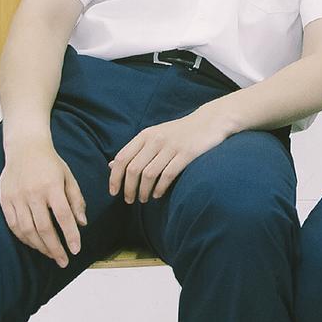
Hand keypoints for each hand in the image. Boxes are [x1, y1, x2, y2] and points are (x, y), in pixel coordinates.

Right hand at [0, 138, 87, 268]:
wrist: (25, 146)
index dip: (70, 235)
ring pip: (27, 230)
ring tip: (50, 254)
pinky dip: (24, 238)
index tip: (75, 250)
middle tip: (63, 261)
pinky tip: (34, 244)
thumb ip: (76, 200)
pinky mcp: (5, 199)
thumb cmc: (50, 162)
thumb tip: (82, 223)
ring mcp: (17, 197)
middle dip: (54, 248)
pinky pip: (13, 224)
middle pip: (43, 228)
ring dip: (40, 246)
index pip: (63, 216)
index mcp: (51, 186)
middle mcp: (33, 193)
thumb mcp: (68, 177)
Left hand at [109, 104, 232, 203]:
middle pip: (133, 169)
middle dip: (128, 188)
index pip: (122, 158)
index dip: (114, 177)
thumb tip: (111, 165)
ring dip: (143, 191)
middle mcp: (156, 139)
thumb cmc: (179, 132)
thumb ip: (135, 150)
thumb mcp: (154, 136)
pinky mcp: (186, 154)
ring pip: (149, 174)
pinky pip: (167, 175)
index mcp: (145, 135)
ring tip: (144, 199)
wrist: (209, 121)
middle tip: (129, 200)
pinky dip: (160, 188)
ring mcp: (171, 146)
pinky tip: (158, 194)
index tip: (113, 192)